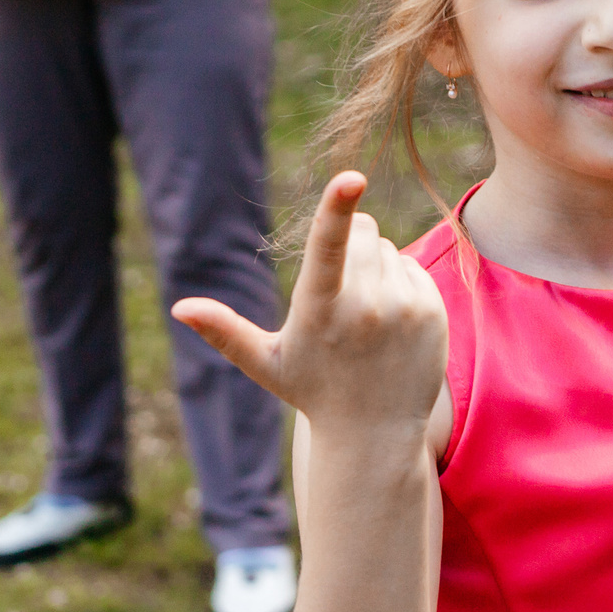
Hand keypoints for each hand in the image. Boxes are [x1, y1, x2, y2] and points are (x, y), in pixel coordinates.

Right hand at [173, 173, 448, 443]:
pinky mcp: (432, 310)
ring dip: (373, 267)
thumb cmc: (313, 392)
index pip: (327, 247)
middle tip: (339, 295)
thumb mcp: (266, 363)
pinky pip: (411, 266)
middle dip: (347, 245)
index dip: (336, 208)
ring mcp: (404, 307)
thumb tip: (179, 308)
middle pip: (360, 230)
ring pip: (384, 247)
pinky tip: (389, 323)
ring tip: (363, 317)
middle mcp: (366, 305)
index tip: (351, 177)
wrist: (376, 434)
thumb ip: (224, 331)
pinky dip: (398, 283)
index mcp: (321, 309)